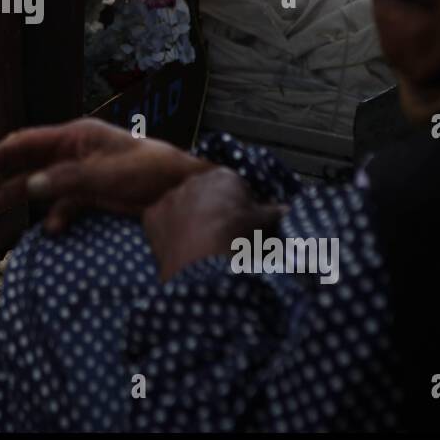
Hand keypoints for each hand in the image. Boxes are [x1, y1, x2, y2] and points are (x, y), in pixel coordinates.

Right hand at [0, 118, 209, 233]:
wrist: (182, 191)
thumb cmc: (147, 172)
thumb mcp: (103, 175)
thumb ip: (63, 180)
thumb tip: (28, 186)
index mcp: (76, 136)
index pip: (27, 141)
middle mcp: (75, 151)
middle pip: (30, 163)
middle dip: (5, 179)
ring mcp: (84, 172)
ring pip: (44, 184)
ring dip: (23, 198)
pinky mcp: (94, 193)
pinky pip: (65, 203)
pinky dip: (56, 215)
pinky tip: (52, 229)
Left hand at [142, 169, 285, 282]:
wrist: (202, 262)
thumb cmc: (237, 237)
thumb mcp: (263, 223)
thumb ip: (275, 212)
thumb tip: (288, 209)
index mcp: (222, 177)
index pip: (234, 187)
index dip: (239, 206)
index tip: (241, 224)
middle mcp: (192, 181)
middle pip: (205, 194)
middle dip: (212, 210)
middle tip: (221, 236)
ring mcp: (169, 197)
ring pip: (181, 207)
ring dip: (189, 220)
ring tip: (199, 245)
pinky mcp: (151, 215)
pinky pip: (162, 222)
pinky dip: (169, 232)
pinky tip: (179, 247)